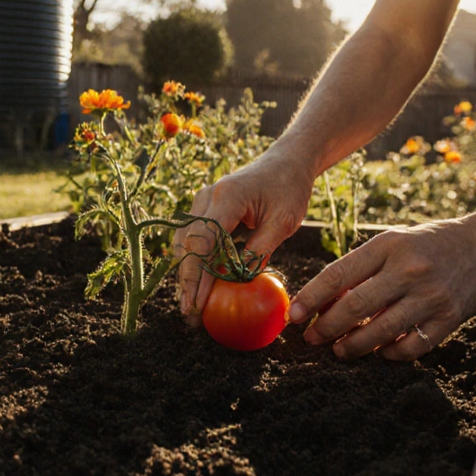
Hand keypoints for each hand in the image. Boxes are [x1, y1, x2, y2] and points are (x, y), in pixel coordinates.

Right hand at [175, 151, 314, 325]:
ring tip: (193, 302)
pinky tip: (200, 282)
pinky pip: (193, 237)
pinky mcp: (205, 207)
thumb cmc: (289, 189)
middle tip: (191, 313)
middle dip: (187, 280)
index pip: (203, 242)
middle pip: (188, 244)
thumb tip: (240, 283)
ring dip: (188, 272)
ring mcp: (202, 200)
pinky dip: (194, 260)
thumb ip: (259, 251)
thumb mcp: (283, 222)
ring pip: (185, 242)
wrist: (287, 161)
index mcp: (227, 197)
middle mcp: (207, 197)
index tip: (197, 304)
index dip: (197, 276)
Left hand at [289, 218, 475, 359]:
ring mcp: (431, 296)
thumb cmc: (430, 244)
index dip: (312, 298)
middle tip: (313, 338)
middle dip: (327, 328)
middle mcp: (409, 270)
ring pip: (381, 332)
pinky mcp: (450, 318)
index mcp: (388, 245)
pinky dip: (391, 353)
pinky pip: (412, 346)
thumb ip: (363, 268)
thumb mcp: (394, 242)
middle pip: (355, 307)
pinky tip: (380, 351)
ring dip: (354, 346)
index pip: (339, 274)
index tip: (295, 315)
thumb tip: (325, 301)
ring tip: (340, 349)